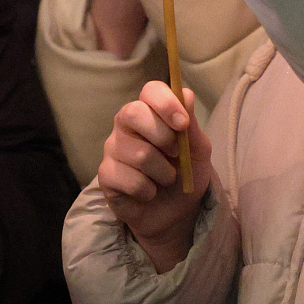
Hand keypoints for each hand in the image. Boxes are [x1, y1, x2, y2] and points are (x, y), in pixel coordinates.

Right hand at [98, 81, 212, 273]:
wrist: (176, 213)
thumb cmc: (186, 174)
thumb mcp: (198, 151)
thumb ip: (191, 125)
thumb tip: (186, 94)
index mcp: (150, 111)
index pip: (150, 91)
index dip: (166, 103)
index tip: (183, 124)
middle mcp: (126, 124)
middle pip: (134, 113)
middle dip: (163, 137)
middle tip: (176, 155)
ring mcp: (112, 148)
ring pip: (139, 154)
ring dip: (163, 173)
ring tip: (165, 179)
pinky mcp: (106, 175)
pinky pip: (130, 180)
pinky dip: (148, 191)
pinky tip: (149, 192)